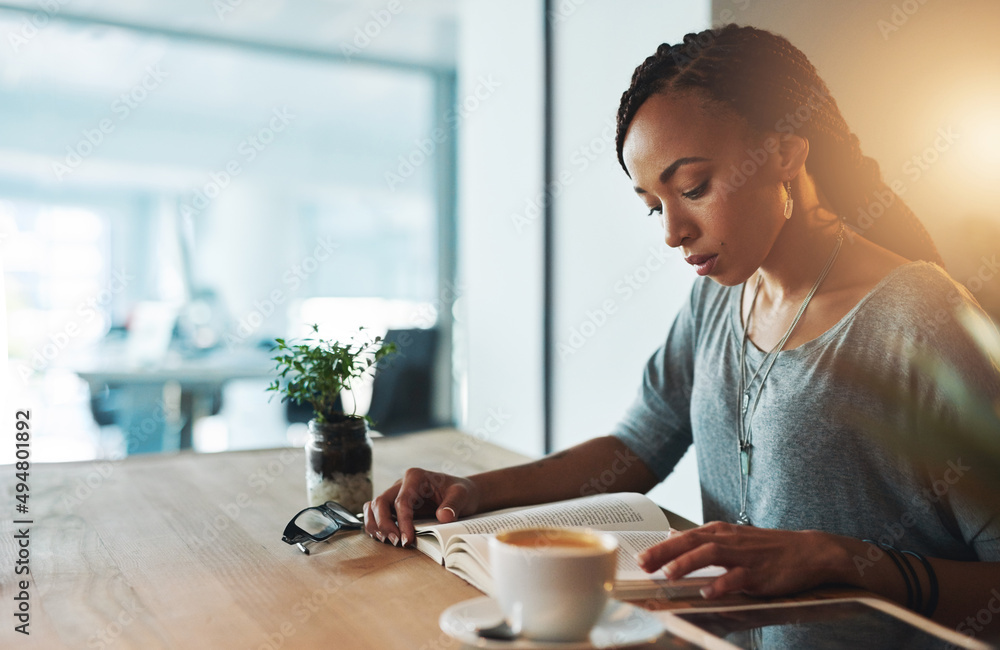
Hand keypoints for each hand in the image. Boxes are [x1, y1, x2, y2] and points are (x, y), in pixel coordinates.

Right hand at [363, 468, 479, 547]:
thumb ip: (453, 504)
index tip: (407, 540)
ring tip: (387, 542)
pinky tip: (384, 538)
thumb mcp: (462, 495)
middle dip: (385, 524)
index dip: (402, 522)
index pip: (402, 500)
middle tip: (396, 543)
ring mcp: (395, 493)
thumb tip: (443, 517)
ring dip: (376, 525)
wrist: (460, 493)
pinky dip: (375, 525)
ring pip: (373, 507)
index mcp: (416, 477)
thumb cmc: (459, 492)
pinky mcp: (393, 505)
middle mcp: (401, 483)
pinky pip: (375, 512)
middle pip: (381, 502)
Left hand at [637, 521, 841, 598]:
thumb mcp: (732, 538)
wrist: (809, 551)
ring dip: (688, 563)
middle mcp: (729, 540)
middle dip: (665, 552)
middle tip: (643, 564)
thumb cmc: (767, 547)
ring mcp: (745, 556)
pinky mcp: (760, 573)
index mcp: (720, 532)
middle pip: (692, 542)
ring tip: (668, 574)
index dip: (660, 547)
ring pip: (711, 554)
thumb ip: (703, 540)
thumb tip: (672, 537)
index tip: (639, 558)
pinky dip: (722, 584)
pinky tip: (708, 592)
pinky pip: (738, 577)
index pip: (684, 537)